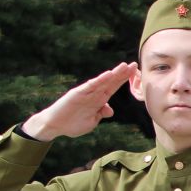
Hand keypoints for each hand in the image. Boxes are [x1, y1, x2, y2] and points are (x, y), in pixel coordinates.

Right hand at [21, 62, 135, 140]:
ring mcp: (86, 93)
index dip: (123, 80)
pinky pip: (90, 86)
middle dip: (122, 74)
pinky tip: (109, 75)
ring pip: (102, 82)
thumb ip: (100, 114)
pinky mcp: (77, 94)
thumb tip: (110, 110)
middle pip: (110, 82)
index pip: (113, 87)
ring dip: (113, 74)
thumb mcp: (92, 121)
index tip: (135, 73)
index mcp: (98, 100)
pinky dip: (100, 80)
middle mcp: (93, 94)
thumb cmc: (72, 124)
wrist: (55, 126)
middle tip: (134, 64)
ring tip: (124, 66)